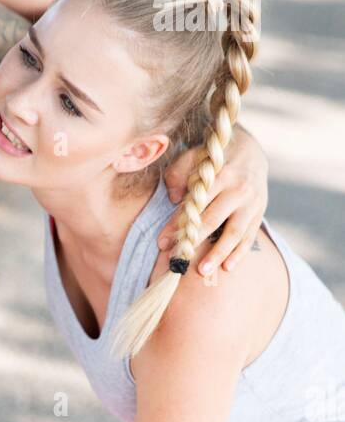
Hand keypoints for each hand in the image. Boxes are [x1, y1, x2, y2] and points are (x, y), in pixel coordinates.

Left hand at [159, 128, 268, 276]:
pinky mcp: (260, 212)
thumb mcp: (195, 155)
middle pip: (214, 220)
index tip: (162, 242)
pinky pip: (249, 236)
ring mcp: (252, 202)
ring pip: (234, 232)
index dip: (178, 224)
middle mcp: (239, 188)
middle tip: (178, 261)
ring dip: (218, 254)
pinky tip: (227, 267)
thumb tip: (173, 198)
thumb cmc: (214, 157)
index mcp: (222, 173)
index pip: (196, 203)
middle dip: (194, 242)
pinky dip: (239, 253)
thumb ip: (179, 173)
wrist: (252, 150)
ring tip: (202, 270)